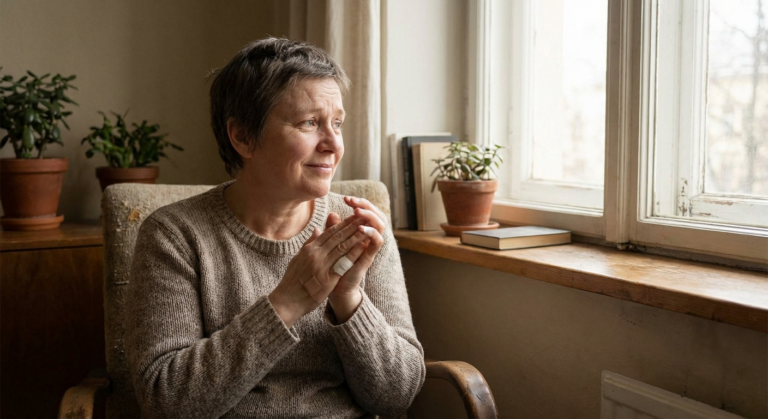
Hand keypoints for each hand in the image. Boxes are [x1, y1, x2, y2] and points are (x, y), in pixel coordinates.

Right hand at [268, 213, 371, 327]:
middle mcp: (315, 254)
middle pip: (337, 237)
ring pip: (342, 247)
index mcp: (309, 249)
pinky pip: (343, 264)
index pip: (329, 232)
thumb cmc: (292, 281)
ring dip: (356, 237)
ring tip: (367, 229)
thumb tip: (317, 229)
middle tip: (363, 217)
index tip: (353, 217)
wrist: (287, 300)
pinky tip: (362, 248)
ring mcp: (321, 266)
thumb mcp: (298, 258)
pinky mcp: (327, 279)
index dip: (342, 223)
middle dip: (352, 226)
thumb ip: (309, 243)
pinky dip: (353, 254)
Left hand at [327, 197, 387, 322]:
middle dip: (366, 206)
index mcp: (360, 233)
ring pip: (381, 226)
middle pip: (376, 215)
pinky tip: (361, 228)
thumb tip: (332, 214)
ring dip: (370, 216)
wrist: (335, 288)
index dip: (359, 203)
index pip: (366, 212)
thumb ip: (333, 229)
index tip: (346, 198)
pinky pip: (377, 243)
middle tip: (353, 201)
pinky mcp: (369, 257)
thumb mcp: (331, 244)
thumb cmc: (333, 265)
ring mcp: (370, 247)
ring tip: (358, 211)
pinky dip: (372, 233)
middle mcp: (368, 238)